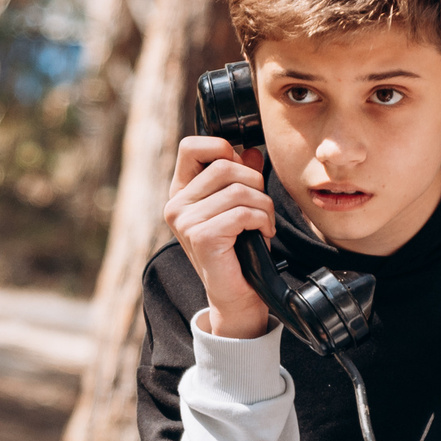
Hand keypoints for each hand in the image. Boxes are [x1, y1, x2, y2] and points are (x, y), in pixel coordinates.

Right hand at [162, 135, 274, 340]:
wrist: (237, 294)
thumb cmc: (239, 251)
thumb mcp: (240, 205)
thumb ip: (241, 176)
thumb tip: (251, 151)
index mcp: (181, 192)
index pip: (191, 146)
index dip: (222, 149)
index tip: (241, 172)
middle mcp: (176, 204)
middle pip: (224, 165)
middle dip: (255, 182)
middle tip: (261, 206)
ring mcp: (185, 221)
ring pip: (239, 189)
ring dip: (263, 205)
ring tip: (264, 223)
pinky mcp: (201, 236)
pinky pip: (243, 212)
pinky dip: (262, 220)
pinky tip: (262, 234)